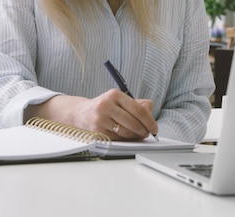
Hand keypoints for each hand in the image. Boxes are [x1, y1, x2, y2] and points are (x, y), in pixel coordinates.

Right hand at [25, 90, 157, 140]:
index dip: (150, 121)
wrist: (80, 113)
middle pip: (133, 122)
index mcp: (114, 94)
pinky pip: (117, 139)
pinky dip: (125, 140)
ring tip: (138, 135)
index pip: (138, 110)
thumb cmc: (105, 107)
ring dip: (135, 136)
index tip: (154, 128)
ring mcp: (100, 118)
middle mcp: (106, 105)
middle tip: (147, 133)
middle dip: (144, 130)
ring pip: (126, 132)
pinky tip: (127, 137)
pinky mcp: (96, 131)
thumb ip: (137, 104)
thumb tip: (150, 111)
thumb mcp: (120, 100)